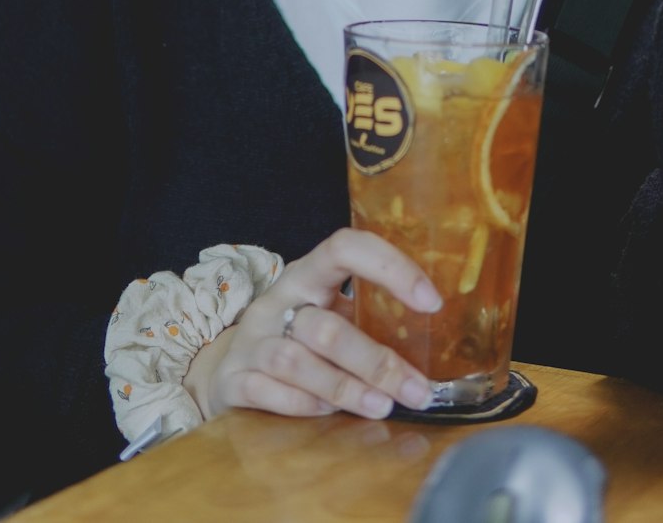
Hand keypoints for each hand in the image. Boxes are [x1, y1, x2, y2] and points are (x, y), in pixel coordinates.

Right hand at [183, 228, 439, 421]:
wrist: (225, 366)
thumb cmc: (295, 338)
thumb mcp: (326, 314)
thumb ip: (366, 321)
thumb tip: (438, 346)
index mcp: (307, 275)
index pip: (345, 248)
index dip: (389, 267)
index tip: (431, 302)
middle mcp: (277, 302)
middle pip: (325, 326)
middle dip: (375, 361)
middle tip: (417, 390)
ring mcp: (252, 341)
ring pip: (297, 361)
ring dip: (346, 387)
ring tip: (382, 407)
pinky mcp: (234, 380)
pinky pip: (269, 392)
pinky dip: (304, 405)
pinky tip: (331, 415)